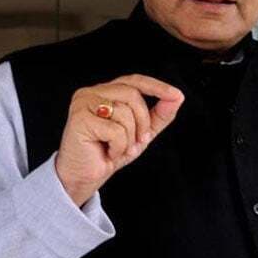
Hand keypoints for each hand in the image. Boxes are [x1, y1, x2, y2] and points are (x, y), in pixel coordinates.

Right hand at [55, 74, 183, 206]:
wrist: (83, 177)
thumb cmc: (107, 153)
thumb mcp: (141, 132)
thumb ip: (159, 115)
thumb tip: (178, 97)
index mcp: (106, 92)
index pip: (134, 81)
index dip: (156, 86)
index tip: (176, 95)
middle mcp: (92, 92)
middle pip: (133, 95)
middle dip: (143, 121)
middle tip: (138, 141)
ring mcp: (83, 103)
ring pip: (124, 112)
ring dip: (129, 137)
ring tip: (118, 148)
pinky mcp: (80, 118)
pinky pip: (114, 129)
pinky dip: (118, 146)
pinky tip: (107, 152)